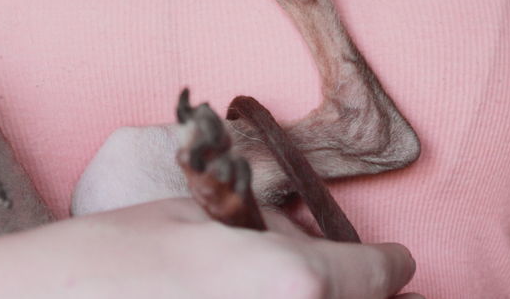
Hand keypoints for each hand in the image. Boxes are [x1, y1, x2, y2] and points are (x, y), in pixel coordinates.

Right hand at [10, 198, 418, 298]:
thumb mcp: (194, 218)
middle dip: (356, 293)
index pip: (379, 276)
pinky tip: (239, 297)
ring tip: (272, 284)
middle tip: (349, 279)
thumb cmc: (113, 256)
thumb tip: (299, 238)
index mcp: (294, 281)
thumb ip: (262, 229)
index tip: (396, 264)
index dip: (390, 265)